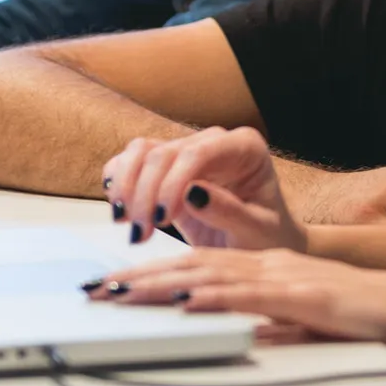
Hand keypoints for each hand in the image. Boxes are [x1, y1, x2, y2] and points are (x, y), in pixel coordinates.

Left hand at [93, 247, 385, 351]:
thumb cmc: (372, 319)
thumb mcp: (307, 324)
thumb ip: (271, 327)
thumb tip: (235, 339)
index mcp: (271, 270)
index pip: (203, 265)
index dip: (156, 272)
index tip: (116, 285)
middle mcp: (274, 266)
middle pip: (196, 264)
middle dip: (142, 276)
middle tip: (98, 288)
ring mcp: (289, 279)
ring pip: (213, 274)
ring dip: (163, 284)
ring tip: (121, 293)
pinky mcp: (306, 297)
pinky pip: (252, 295)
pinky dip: (214, 296)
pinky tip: (185, 301)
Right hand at [105, 125, 306, 251]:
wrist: (257, 244)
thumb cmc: (265, 237)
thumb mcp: (257, 232)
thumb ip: (230, 212)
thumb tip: (192, 193)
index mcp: (245, 148)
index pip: (199, 152)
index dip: (172, 182)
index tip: (161, 219)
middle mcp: (214, 142)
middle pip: (163, 153)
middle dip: (145, 194)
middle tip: (141, 234)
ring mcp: (187, 151)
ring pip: (141, 151)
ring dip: (126, 188)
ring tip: (127, 224)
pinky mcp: (166, 169)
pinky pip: (131, 162)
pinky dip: (119, 184)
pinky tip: (121, 212)